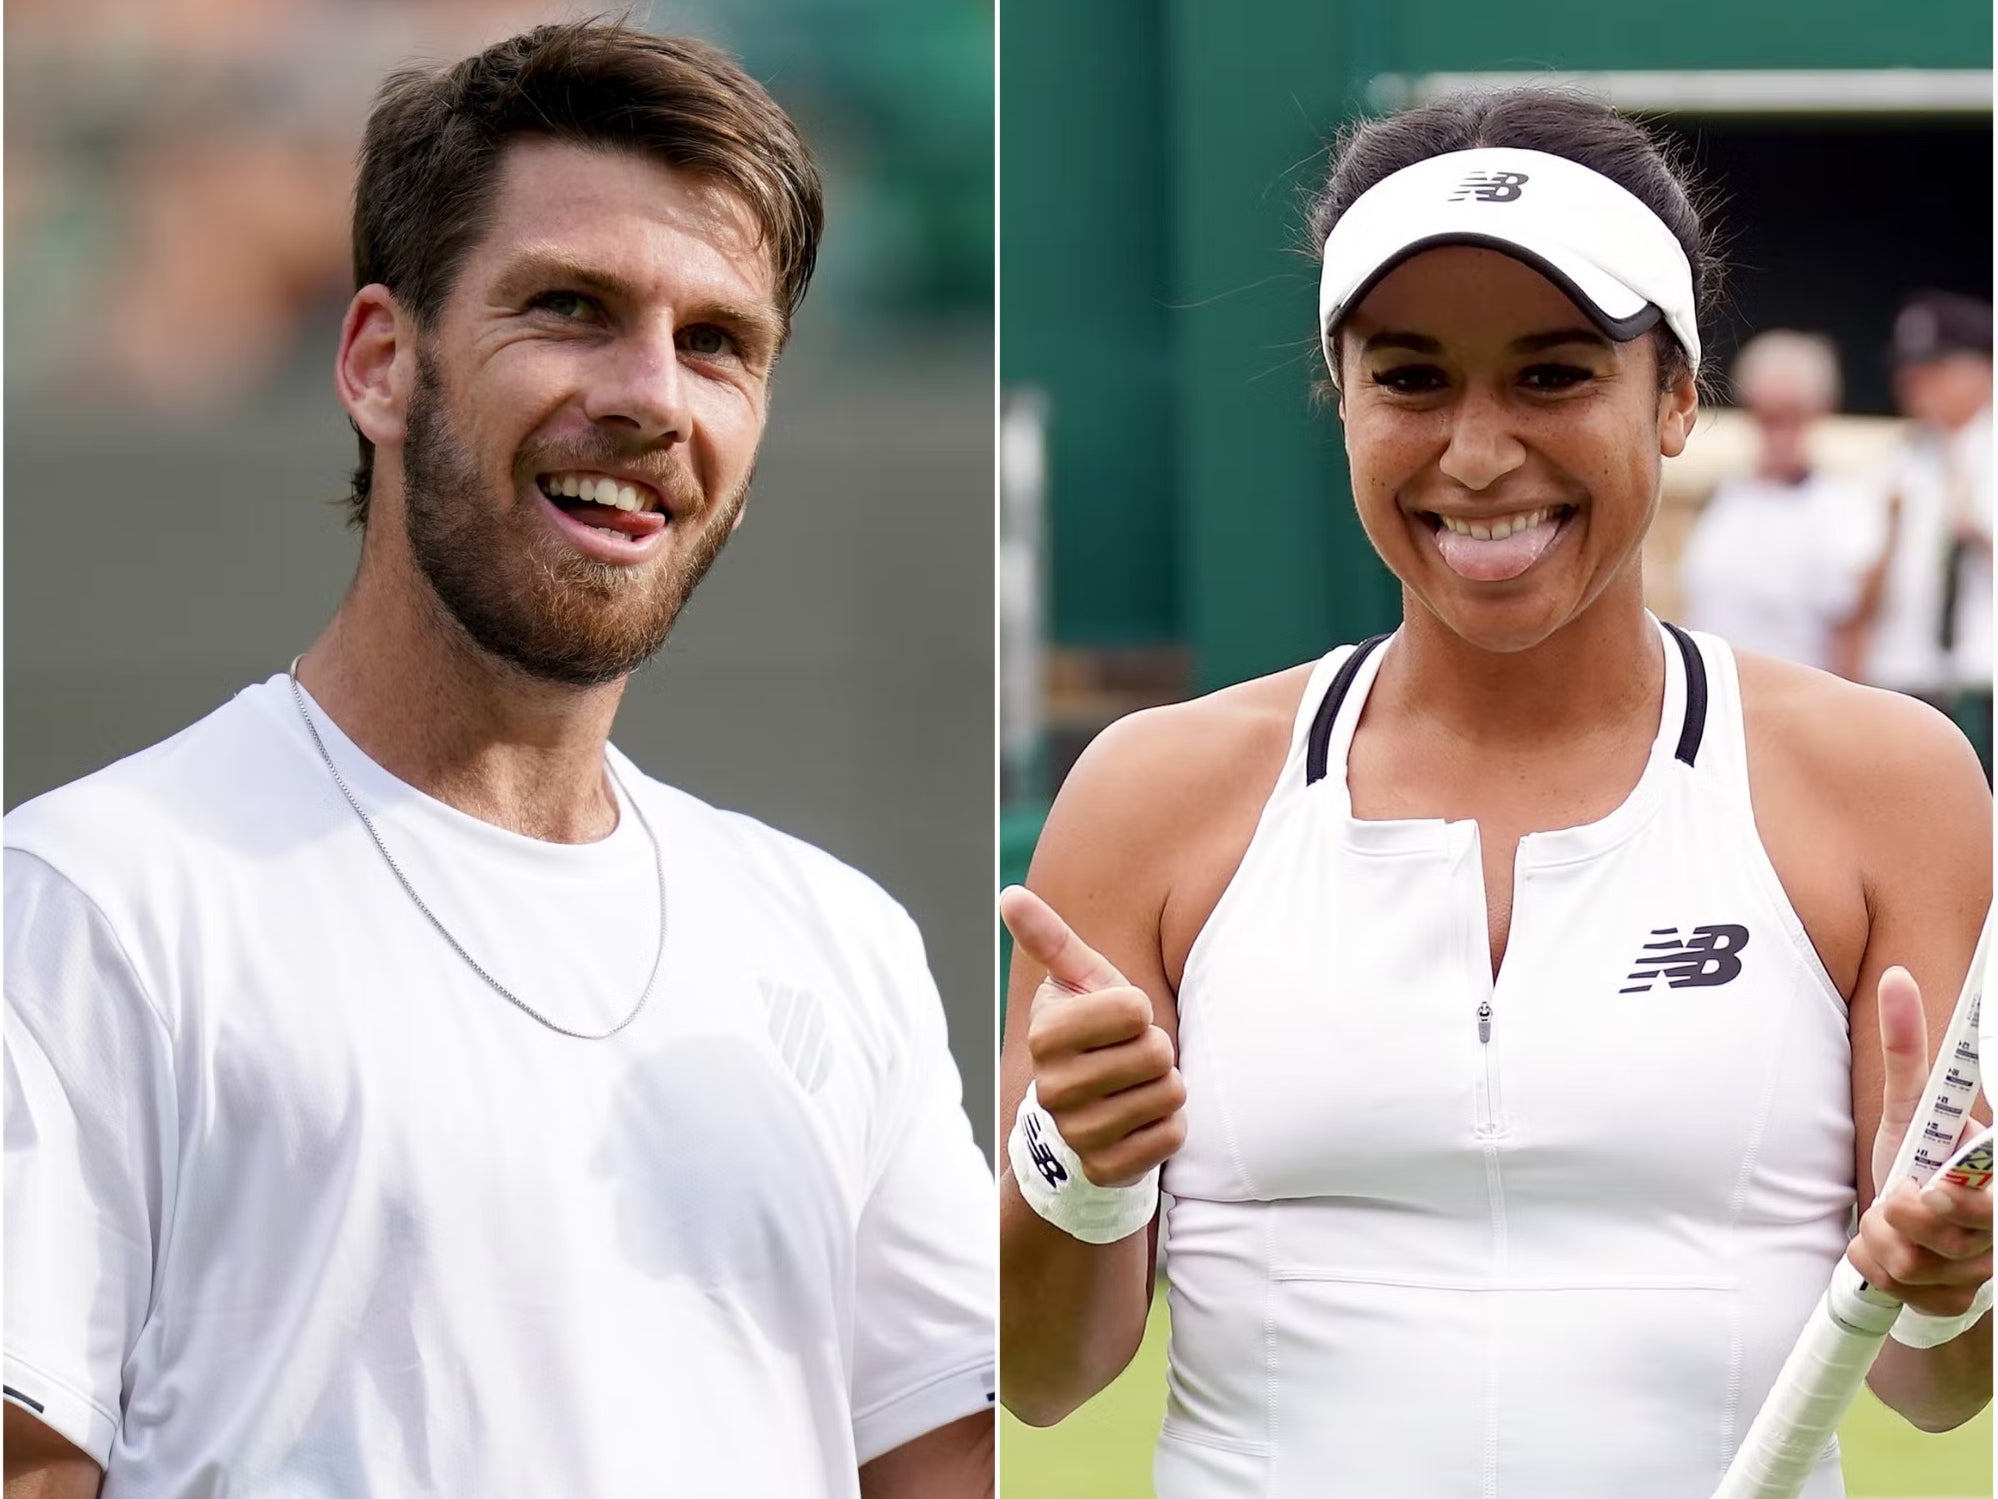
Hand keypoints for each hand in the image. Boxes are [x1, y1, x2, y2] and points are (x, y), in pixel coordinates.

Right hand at [1001, 885, 1185, 1187]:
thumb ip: (1050, 939)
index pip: (1134, 1009)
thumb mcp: (1079, 981)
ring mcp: (1078, 1134)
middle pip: (1155, 1052)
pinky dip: (1170, 1125)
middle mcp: (1053, 1089)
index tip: (1120, 1020)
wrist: (1090, 1110)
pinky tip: (1142, 1120)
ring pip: (1168, 1093)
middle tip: (1133, 1055)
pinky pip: (1171, 1136)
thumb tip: (1009, 895)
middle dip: (1158, 1049)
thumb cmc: (1094, 1031)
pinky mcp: (1107, 1169)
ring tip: (1138, 1085)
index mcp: (1045, 1035)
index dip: (1139, 1009)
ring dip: (1166, 1086)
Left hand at [1848, 965, 1994, 1316]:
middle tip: (1891, 1202)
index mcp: (1993, 1177)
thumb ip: (1905, 1048)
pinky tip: (1886, 1253)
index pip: (1991, 1195)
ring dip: (1881, 1239)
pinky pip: (1900, 1288)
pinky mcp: (1952, 1297)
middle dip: (1903, 1220)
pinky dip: (1876, 1267)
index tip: (1925, 1192)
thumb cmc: (1913, 1159)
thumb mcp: (1907, 1104)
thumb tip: (1899, 978)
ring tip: (1884, 1221)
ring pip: (1916, 1263)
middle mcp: (1994, 1224)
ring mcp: (1979, 1266)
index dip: (1961, 1202)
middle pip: (1951, 1235)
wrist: (1902, 1228)